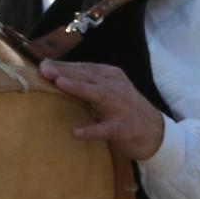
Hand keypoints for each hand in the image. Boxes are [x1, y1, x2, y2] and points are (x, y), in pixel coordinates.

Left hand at [40, 60, 166, 160]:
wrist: (157, 133)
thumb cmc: (125, 111)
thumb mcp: (108, 92)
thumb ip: (86, 84)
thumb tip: (51, 74)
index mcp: (111, 76)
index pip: (84, 68)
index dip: (63, 66)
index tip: (42, 65)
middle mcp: (117, 87)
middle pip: (89, 76)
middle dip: (66, 72)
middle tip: (44, 70)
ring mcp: (122, 107)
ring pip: (99, 94)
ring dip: (79, 88)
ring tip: (60, 84)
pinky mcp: (125, 128)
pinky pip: (107, 129)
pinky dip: (92, 130)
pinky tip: (76, 132)